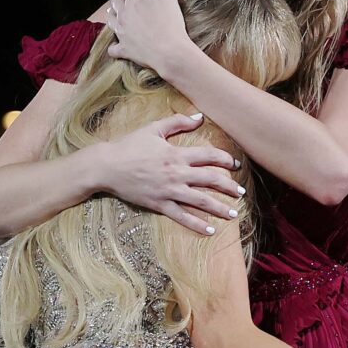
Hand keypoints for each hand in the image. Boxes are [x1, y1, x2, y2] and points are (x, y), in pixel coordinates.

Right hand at [95, 112, 247, 235]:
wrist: (106, 166)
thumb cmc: (129, 145)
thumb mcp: (153, 128)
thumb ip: (177, 122)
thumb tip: (199, 117)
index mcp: (177, 154)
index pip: (210, 157)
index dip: (226, 160)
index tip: (235, 165)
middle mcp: (177, 173)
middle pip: (211, 180)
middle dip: (229, 187)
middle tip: (241, 192)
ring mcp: (169, 191)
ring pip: (201, 201)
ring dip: (220, 208)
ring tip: (233, 214)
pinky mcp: (159, 204)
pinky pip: (181, 216)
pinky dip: (197, 224)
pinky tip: (210, 230)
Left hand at [104, 0, 197, 79]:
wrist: (169, 52)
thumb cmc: (170, 23)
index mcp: (135, 1)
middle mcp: (124, 15)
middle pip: (118, 2)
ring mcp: (122, 33)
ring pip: (112, 21)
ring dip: (112, 15)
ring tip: (113, 12)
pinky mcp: (124, 49)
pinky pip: (114, 48)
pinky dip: (114, 46)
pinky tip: (116, 46)